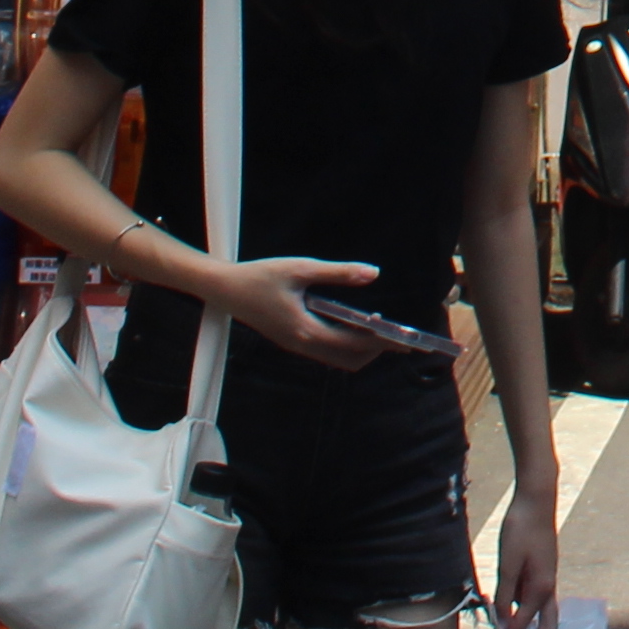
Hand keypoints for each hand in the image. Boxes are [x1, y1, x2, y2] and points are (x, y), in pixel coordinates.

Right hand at [201, 255, 383, 366]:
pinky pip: (325, 351)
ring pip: (336, 358)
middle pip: (348, 360)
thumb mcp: (302, 269)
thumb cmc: (261, 276)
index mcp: (306, 331)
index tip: (403, 339)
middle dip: (375, 351)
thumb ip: (338, 273)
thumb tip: (373, 274)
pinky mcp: (292, 340)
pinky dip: (346, 344)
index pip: (353, 345)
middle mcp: (303, 345)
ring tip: (382, 331)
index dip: (381, 343)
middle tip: (399, 337)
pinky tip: (355, 325)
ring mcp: (296, 345)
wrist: (224, 289)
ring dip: (361, 349)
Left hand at [489, 489, 557, 628]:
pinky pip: (533, 589)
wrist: (536, 499)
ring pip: (537, 604)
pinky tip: (509, 585)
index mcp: (542, 588)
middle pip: (547, 621)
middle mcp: (549, 585)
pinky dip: (521, 595)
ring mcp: (547, 574)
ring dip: (521, 610)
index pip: (525, 622)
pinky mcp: (543, 566)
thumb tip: (503, 623)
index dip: (508, 628)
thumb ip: (505, 595)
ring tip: (500, 603)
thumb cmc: (521, 529)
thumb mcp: (508, 564)